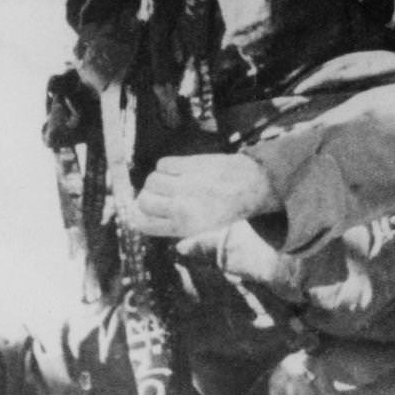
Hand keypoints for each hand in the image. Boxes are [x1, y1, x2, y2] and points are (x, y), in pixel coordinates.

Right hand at [130, 153, 277, 240]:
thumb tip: (151, 224)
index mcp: (184, 226)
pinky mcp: (191, 165)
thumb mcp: (205, 230)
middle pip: (143, 200)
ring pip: (151, 180)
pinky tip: (176, 170)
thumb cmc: (230, 209)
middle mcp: (181, 206)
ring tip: (169, 182)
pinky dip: (165, 166)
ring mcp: (185, 184)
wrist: (253, 185)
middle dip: (147, 197)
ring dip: (156, 181)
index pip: (143, 223)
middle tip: (158, 195)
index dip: (141, 216)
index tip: (146, 211)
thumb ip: (179, 231)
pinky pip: (163, 164)